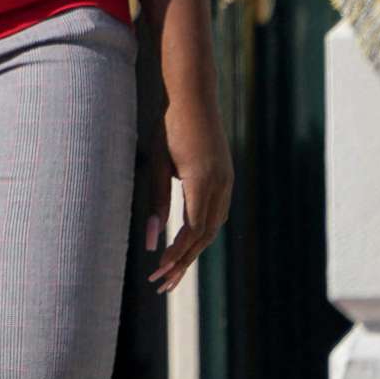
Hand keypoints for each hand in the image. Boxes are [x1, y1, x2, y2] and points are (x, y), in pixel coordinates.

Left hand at [143, 90, 230, 294]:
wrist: (194, 94)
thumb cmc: (168, 125)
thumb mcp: (157, 163)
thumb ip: (157, 202)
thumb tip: (151, 242)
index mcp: (202, 181)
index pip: (191, 231)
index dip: (176, 255)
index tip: (157, 272)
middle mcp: (221, 185)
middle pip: (204, 236)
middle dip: (183, 262)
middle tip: (161, 284)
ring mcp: (227, 180)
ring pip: (213, 227)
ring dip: (194, 250)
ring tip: (172, 271)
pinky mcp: (226, 176)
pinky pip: (217, 212)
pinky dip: (203, 231)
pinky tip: (189, 241)